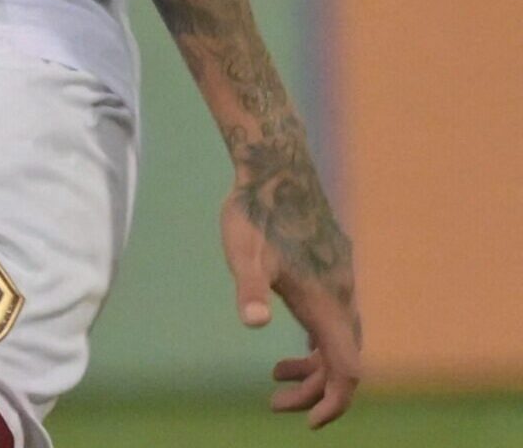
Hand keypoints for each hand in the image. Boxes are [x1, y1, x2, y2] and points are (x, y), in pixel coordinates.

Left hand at [223, 163, 361, 426]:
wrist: (274, 168)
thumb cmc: (254, 212)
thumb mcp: (243, 253)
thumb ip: (250, 288)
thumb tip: (254, 322)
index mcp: (326, 303)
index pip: (346, 369)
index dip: (333, 401)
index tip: (308, 422)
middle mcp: (342, 296)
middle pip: (344, 362)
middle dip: (316, 391)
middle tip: (274, 403)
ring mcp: (339, 282)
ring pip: (340, 340)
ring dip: (314, 366)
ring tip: (274, 374)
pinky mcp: (331, 270)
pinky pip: (336, 321)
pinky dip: (319, 342)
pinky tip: (294, 343)